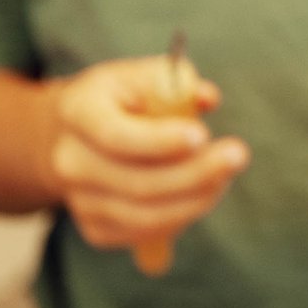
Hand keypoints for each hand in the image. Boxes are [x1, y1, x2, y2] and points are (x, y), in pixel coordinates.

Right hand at [46, 56, 247, 254]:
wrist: (84, 134)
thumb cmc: (128, 97)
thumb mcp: (146, 74)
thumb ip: (178, 82)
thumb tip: (207, 98)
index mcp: (78, 111)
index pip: (114, 134)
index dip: (159, 140)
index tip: (202, 135)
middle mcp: (69, 160)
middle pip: (136, 181)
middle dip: (195, 173)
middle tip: (237, 155)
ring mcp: (79, 199)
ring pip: (144, 214)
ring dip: (195, 198)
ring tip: (225, 173)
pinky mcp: (95, 229)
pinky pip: (144, 234)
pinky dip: (180, 216)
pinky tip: (202, 192)